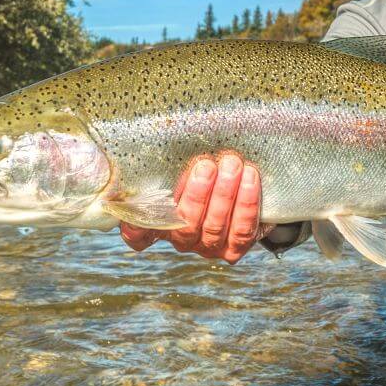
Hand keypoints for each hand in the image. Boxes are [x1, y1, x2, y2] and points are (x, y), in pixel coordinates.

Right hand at [119, 153, 269, 263]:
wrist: (245, 183)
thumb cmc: (208, 168)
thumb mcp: (186, 162)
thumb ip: (173, 161)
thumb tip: (162, 136)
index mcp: (160, 221)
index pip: (139, 232)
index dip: (136, 227)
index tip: (136, 211)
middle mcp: (181, 238)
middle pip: (185, 224)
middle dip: (197, 194)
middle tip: (206, 166)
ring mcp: (207, 246)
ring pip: (213, 227)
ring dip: (224, 194)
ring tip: (232, 165)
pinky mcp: (234, 249)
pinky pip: (241, 231)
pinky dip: (247, 204)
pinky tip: (250, 178)